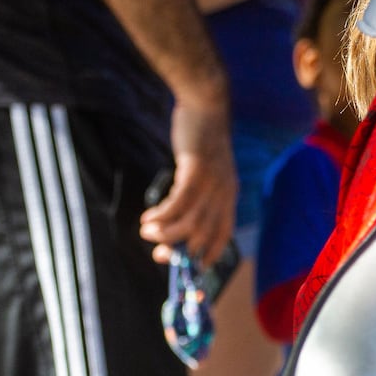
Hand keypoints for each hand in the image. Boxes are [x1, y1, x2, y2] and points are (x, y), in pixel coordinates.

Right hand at [140, 96, 235, 265]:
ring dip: (165, 233)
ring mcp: (212, 182)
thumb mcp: (204, 172)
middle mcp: (225, 192)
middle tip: (158, 255)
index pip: (223, 234)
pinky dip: (162, 215)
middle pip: (203, 234)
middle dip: (179, 250)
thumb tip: (176, 223)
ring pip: (189, 222)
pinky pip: (178, 202)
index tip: (189, 268)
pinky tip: (148, 217)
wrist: (206, 106)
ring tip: (146, 231)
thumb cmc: (201, 141)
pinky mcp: (197, 169)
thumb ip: (197, 196)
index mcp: (229, 195)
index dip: (207, 255)